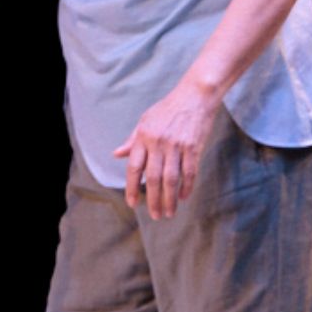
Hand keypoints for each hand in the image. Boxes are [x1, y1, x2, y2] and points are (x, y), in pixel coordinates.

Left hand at [113, 83, 220, 219]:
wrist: (195, 95)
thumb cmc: (168, 108)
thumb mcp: (145, 120)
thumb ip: (132, 140)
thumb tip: (117, 154)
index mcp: (144, 137)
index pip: (134, 167)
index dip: (131, 187)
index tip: (132, 203)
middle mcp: (158, 143)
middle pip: (152, 178)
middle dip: (152, 200)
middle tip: (155, 215)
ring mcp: (177, 145)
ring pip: (171, 179)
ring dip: (170, 199)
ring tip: (169, 212)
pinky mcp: (193, 147)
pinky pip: (189, 172)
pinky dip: (187, 187)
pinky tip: (184, 197)